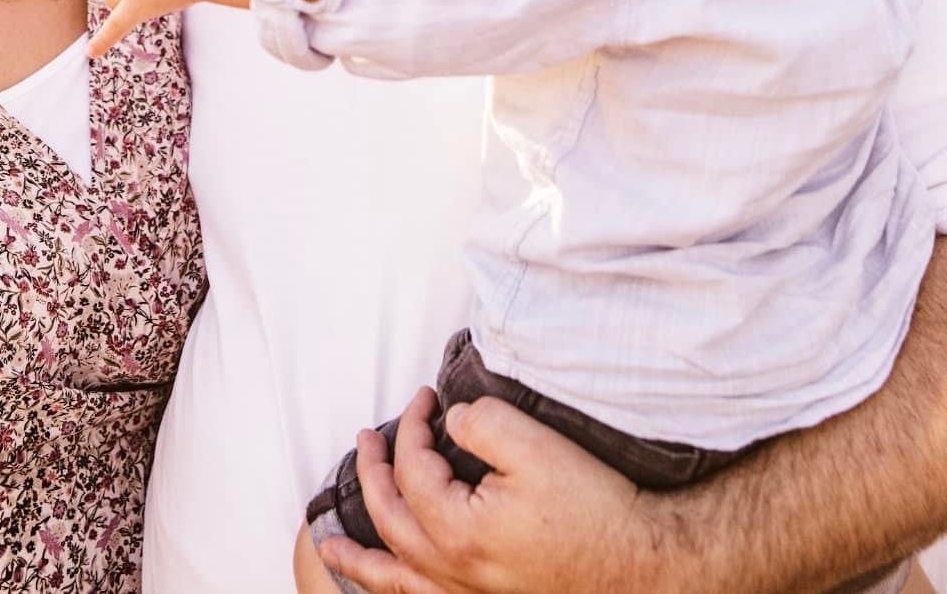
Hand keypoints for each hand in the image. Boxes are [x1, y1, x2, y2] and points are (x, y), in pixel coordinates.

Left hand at [317, 387, 656, 593]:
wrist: (641, 561)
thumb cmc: (591, 506)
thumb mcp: (533, 444)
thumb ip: (481, 422)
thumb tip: (451, 421)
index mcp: (458, 531)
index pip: (413, 467)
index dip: (413, 424)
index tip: (425, 396)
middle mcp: (454, 572)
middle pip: (393, 518)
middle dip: (373, 471)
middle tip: (367, 438)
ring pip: (397, 576)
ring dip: (360, 555)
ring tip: (330, 544)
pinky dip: (396, 589)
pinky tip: (391, 582)